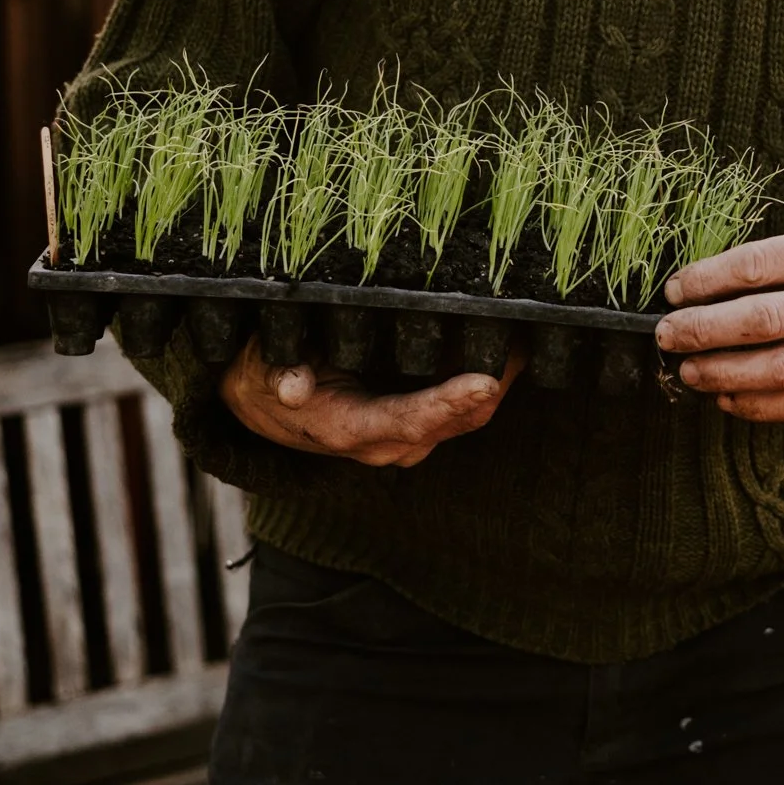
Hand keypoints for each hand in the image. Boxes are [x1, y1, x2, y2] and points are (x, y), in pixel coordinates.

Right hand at [218, 336, 523, 467]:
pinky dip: (484, 387)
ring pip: (459, 420)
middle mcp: (380, 443)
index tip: (485, 383)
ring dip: (494, 389)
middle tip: (525, 344)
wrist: (258, 401)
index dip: (446, 405)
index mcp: (344, 428)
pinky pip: (458, 411)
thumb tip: (292, 386)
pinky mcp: (413, 426)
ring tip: (526, 341)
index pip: (406, 422)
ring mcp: (401, 438)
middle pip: (447, 424)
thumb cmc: (264, 373)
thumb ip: (278, 376)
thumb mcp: (260, 367)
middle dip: (489, 391)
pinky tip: (510, 352)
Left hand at [656, 209, 783, 423]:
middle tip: (664, 336)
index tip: (672, 290)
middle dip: (700, 332)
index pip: (756, 267)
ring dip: (722, 376)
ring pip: (778, 371)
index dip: (705, 281)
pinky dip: (762, 407)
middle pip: (759, 323)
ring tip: (688, 371)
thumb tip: (722, 284)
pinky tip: (731, 400)